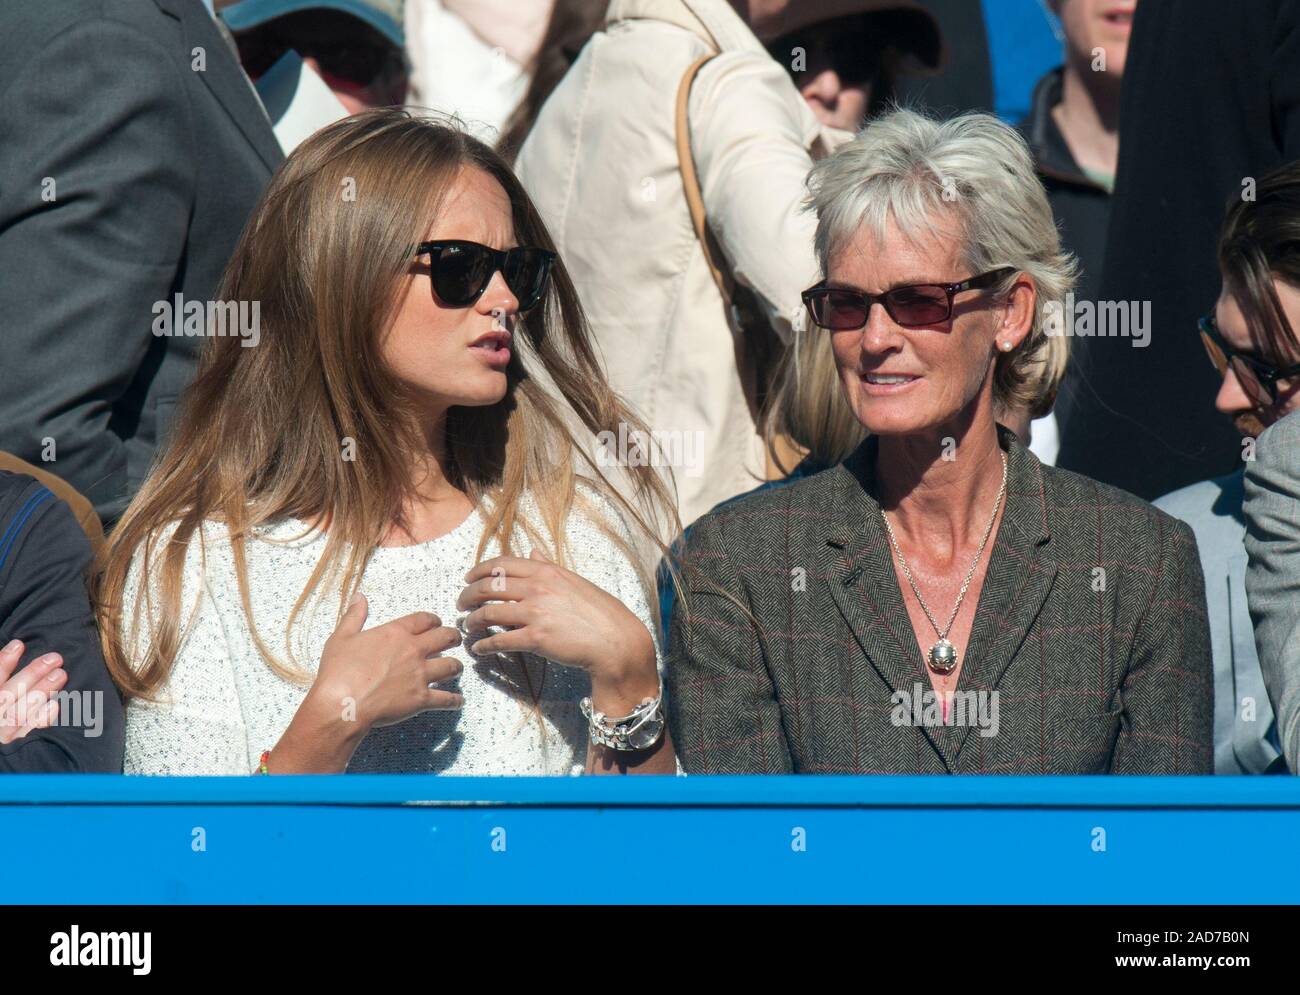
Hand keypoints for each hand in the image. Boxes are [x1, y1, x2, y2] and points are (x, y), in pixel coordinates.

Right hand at [0, 640, 64, 744]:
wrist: (5, 755)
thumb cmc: (4, 711)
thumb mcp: (2, 693)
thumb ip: (5, 679)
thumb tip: (17, 649)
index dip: (3, 663)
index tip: (19, 644)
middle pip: (8, 694)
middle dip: (31, 674)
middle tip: (55, 658)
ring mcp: (1, 734)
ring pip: (19, 712)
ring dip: (41, 691)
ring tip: (61, 674)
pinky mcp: (15, 747)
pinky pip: (28, 733)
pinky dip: (41, 719)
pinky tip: (55, 706)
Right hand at [309, 593, 463, 731]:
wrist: (341, 704)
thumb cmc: (338, 671)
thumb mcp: (342, 637)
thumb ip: (354, 616)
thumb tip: (360, 596)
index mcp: (396, 633)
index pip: (425, 619)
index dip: (433, 620)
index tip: (436, 623)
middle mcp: (413, 650)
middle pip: (446, 638)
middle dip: (453, 638)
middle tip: (454, 641)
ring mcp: (420, 675)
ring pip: (452, 666)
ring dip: (456, 667)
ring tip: (456, 669)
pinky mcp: (421, 699)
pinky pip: (446, 699)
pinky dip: (455, 701)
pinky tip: (458, 702)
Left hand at [458, 550, 657, 710]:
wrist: (615, 640)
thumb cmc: (599, 611)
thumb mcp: (574, 580)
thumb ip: (549, 565)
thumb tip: (532, 550)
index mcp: (546, 571)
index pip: (500, 564)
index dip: (478, 571)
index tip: (467, 579)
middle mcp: (538, 588)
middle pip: (487, 586)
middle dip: (467, 596)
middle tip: (461, 605)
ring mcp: (536, 613)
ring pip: (488, 613)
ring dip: (472, 621)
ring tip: (467, 627)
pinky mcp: (536, 639)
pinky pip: (499, 640)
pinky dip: (483, 645)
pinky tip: (479, 649)